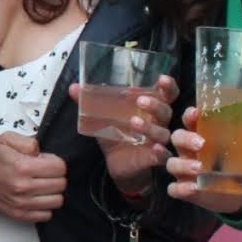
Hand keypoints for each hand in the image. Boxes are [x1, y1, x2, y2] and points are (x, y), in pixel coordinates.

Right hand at [0, 131, 67, 222]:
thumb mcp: (7, 139)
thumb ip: (29, 142)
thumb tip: (42, 153)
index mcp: (23, 166)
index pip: (60, 168)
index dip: (55, 162)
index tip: (46, 161)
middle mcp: (24, 187)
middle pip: (61, 184)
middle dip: (56, 176)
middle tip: (44, 172)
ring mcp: (22, 203)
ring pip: (57, 200)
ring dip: (53, 192)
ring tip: (41, 185)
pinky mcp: (19, 214)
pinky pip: (46, 215)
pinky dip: (45, 206)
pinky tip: (36, 197)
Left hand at [69, 73, 177, 193]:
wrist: (116, 163)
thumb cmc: (116, 134)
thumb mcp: (102, 117)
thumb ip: (90, 102)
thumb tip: (73, 87)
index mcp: (149, 109)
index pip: (166, 94)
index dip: (167, 86)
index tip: (162, 79)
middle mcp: (157, 122)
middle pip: (165, 110)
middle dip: (155, 104)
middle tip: (140, 100)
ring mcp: (157, 140)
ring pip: (162, 132)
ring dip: (150, 126)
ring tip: (134, 122)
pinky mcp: (154, 158)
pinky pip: (163, 155)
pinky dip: (161, 152)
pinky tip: (156, 148)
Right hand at [166, 106, 241, 210]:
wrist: (234, 193)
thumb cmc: (235, 165)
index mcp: (202, 135)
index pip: (191, 120)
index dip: (190, 115)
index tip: (196, 113)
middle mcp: (188, 150)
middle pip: (177, 138)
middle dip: (186, 139)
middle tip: (201, 144)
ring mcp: (184, 170)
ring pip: (172, 163)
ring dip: (183, 164)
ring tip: (199, 168)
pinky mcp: (184, 189)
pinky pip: (175, 188)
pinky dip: (182, 188)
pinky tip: (194, 188)